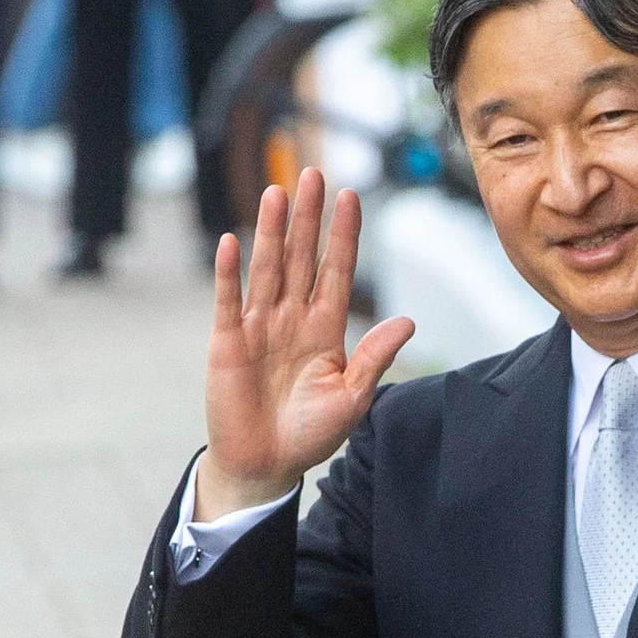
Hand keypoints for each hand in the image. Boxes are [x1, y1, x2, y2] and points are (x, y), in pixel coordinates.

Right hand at [197, 169, 414, 519]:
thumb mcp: (353, 396)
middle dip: (309, 217)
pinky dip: (230, 272)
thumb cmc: (311, 432)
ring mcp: (259, 327)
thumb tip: (409, 321)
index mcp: (326, 328)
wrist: (266, 465)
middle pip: (302, 257)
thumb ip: (374, 357)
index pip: (337, 271)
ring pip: (268, 268)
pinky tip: (234, 241)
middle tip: (314, 173)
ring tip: (279, 191)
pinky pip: (229, 301)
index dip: (344, 235)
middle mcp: (292, 318)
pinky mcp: (228, 343)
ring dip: (273, 231)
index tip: (352, 197)